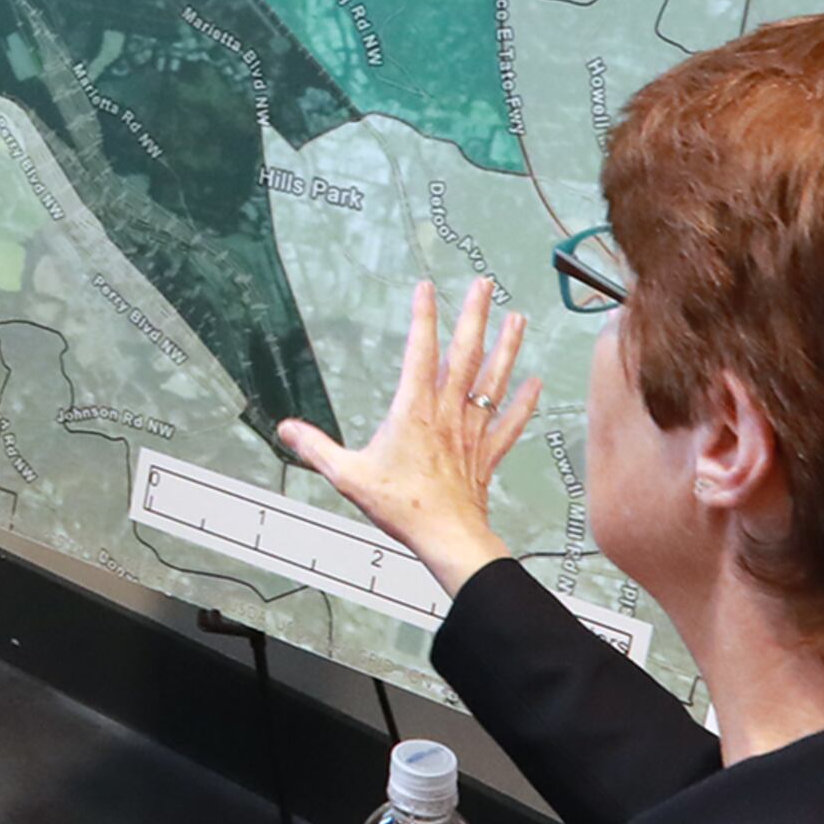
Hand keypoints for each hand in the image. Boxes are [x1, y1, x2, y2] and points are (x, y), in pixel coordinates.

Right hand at [273, 278, 533, 598]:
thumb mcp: (347, 476)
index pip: (419, 352)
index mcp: (413, 411)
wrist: (446, 537)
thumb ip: (316, 448)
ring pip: (492, 380)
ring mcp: (471, 431)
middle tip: (483, 285)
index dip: (423, 317)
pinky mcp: (486, 453)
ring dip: (506, 348)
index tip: (425, 288)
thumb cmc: (402, 507)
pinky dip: (524, 402)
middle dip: (474, 316)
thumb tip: (287, 429)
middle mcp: (447, 413)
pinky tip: (536, 383)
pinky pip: (509, 422)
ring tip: (516, 319)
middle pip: (465, 355)